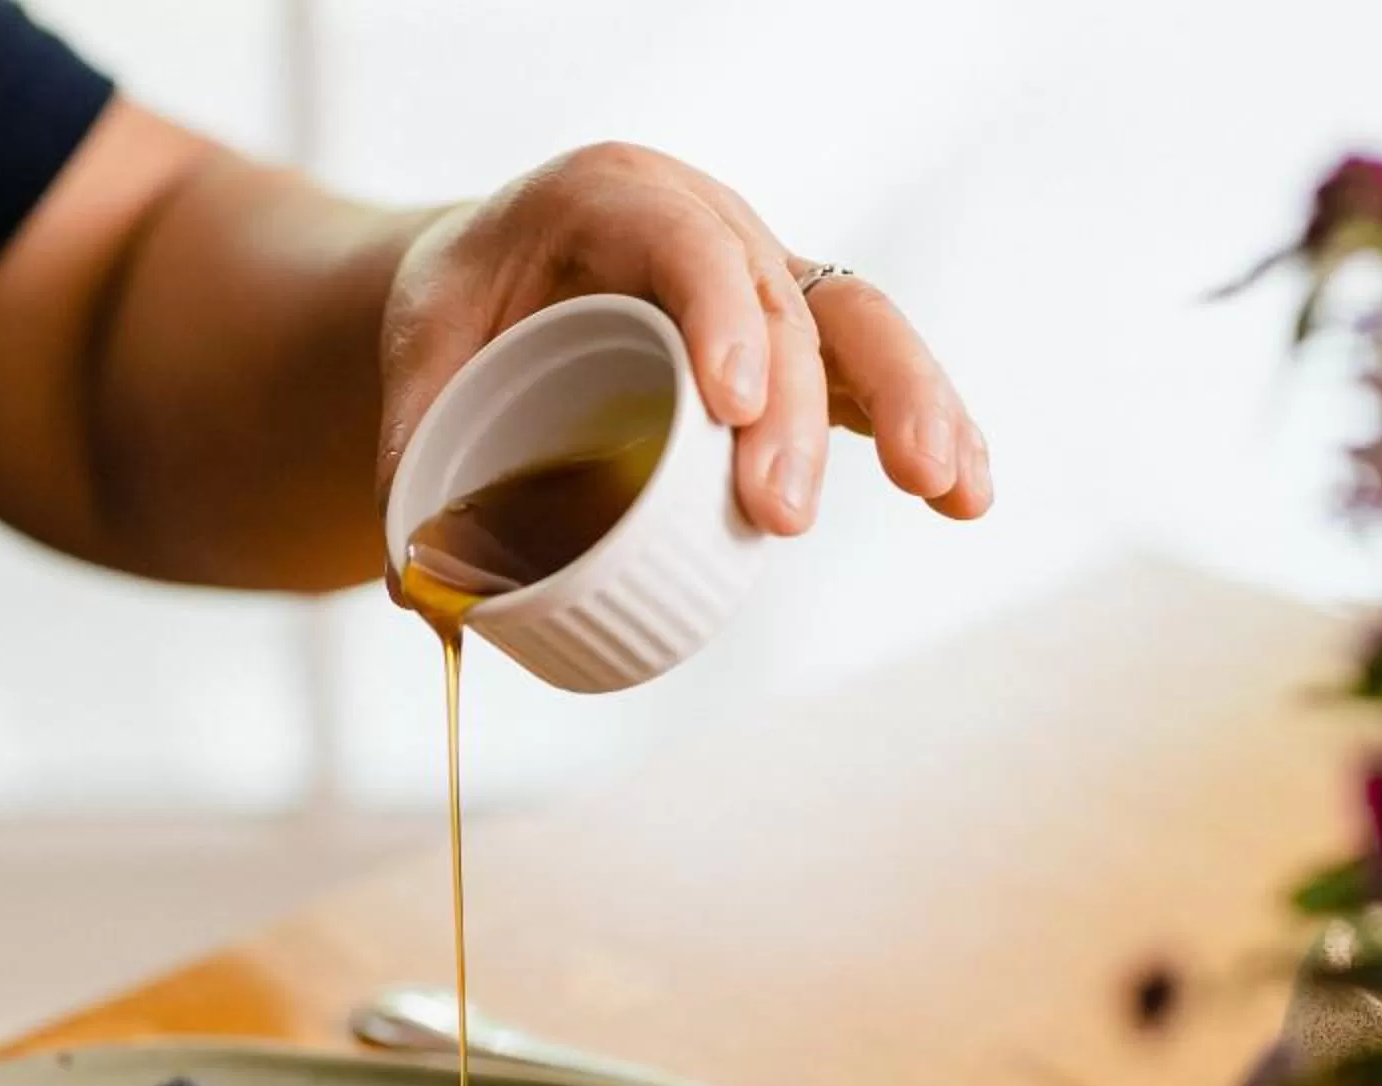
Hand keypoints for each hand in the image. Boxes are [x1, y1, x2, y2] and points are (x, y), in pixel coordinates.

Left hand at [378, 142, 992, 538]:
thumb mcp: (421, 354)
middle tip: (780, 512)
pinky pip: (881, 376)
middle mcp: (711, 228)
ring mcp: (769, 284)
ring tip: (943, 490)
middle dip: (800, 409)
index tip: (732, 405)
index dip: (719, 314)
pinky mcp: (804, 345)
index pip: (684, 243)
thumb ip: (411, 456)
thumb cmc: (467, 309)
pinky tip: (970, 494)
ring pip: (860, 327)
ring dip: (910, 408)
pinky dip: (935, 427)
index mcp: (615, 198)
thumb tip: (420, 591)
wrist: (500, 284)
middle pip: (781, 302)